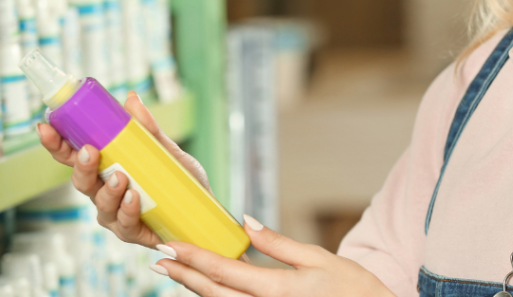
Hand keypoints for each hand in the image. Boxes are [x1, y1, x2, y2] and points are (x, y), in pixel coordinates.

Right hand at [37, 90, 210, 247]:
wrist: (205, 210)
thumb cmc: (179, 179)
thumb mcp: (165, 150)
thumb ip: (148, 129)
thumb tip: (131, 99)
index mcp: (105, 168)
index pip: (74, 155)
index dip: (57, 143)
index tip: (45, 127)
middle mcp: (103, 192)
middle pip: (80, 181)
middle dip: (80, 166)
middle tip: (89, 152)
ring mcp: (115, 214)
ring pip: (100, 204)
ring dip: (107, 190)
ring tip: (120, 178)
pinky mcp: (132, 233)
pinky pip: (123, 224)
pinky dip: (127, 210)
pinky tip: (133, 198)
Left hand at [152, 215, 394, 296]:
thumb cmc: (352, 288)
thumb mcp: (318, 257)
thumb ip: (279, 244)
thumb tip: (246, 222)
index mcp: (277, 288)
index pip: (224, 270)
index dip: (193, 257)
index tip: (170, 245)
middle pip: (214, 293)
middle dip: (184, 275)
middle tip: (159, 259)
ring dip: (196, 288)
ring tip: (175, 271)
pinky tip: (207, 286)